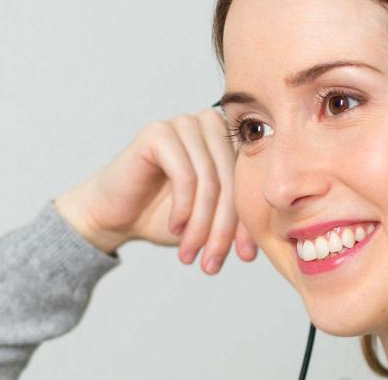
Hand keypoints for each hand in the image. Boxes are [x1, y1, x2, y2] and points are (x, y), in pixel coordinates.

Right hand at [54, 108, 257, 273]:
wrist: (115, 215)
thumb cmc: (164, 216)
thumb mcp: (211, 220)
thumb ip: (239, 218)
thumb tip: (273, 234)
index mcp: (228, 139)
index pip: (249, 181)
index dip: (249, 222)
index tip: (246, 257)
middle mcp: (208, 124)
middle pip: (231, 181)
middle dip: (224, 229)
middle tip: (212, 262)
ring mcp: (183, 124)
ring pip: (209, 181)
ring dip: (202, 225)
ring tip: (191, 253)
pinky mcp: (158, 133)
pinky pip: (184, 174)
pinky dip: (183, 208)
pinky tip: (174, 228)